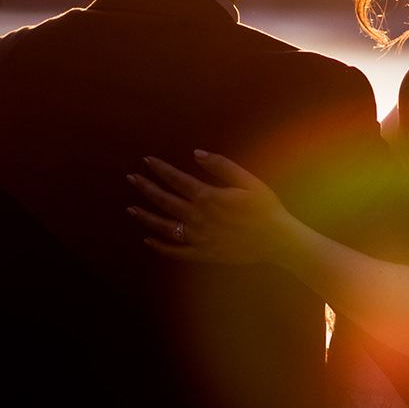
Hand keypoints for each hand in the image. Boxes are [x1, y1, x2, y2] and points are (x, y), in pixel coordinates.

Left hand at [127, 151, 300, 265]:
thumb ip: (222, 166)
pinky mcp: (204, 254)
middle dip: (146, 188)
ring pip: (164, 227)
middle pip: (165, 201)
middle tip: (131, 178)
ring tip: (131, 209)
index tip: (146, 160)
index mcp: (209, 197)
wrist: (278, 241)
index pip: (176, 179)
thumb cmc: (266, 208)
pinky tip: (148, 240)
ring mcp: (199, 238)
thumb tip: (197, 153)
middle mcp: (199, 218)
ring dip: (145, 217)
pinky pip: (176, 252)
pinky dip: (160, 247)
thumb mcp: (249, 181)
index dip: (160, 169)